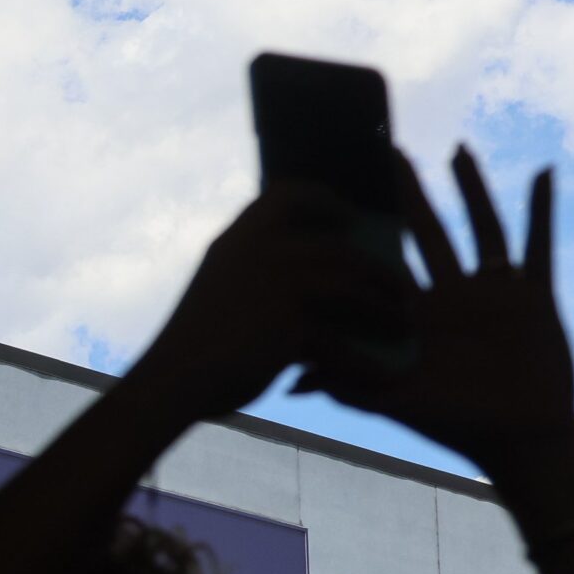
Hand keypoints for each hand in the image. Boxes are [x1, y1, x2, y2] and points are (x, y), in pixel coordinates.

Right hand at [127, 183, 412, 420]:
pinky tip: (382, 371)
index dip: (323, 200)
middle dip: (376, 266)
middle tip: (399, 282)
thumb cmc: (192, 340)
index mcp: (240, 237)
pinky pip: (341, 338)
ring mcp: (279, 285)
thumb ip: (253, 267)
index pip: (288, 195)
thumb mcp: (219, 284)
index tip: (346, 214)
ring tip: (400, 320)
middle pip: (339, 248)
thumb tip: (302, 268)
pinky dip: (364, 359)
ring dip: (383, 305)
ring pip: (352, 286)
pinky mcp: (290, 325)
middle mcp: (263, 251)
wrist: (172, 379)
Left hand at [297, 148, 573, 475]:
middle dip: (408, 193)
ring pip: (480, 226)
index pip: (385, 261)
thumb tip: (293, 384)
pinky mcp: (532, 295)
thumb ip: (349, 388)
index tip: (344, 193)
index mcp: (415, 315)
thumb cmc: (455, 426)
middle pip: (426, 231)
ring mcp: (492, 292)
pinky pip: (538, 243)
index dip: (366, 230)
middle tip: (386, 149)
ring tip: (457, 148)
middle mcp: (450, 296)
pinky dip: (543, 210)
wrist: (517, 440)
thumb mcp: (397, 403)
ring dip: (472, 188)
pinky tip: (544, 173)